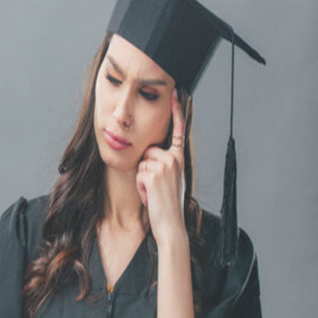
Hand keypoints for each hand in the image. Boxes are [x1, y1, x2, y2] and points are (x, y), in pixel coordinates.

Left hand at [136, 89, 186, 243]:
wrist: (170, 223)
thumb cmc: (167, 203)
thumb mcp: (169, 179)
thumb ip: (163, 164)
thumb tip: (150, 155)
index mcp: (179, 158)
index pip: (178, 131)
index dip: (176, 112)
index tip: (175, 94)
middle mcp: (174, 159)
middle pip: (147, 150)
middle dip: (145, 168)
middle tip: (156, 187)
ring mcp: (165, 165)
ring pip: (141, 163)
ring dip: (142, 179)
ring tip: (153, 192)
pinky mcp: (153, 173)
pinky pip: (138, 173)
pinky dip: (140, 187)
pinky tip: (150, 195)